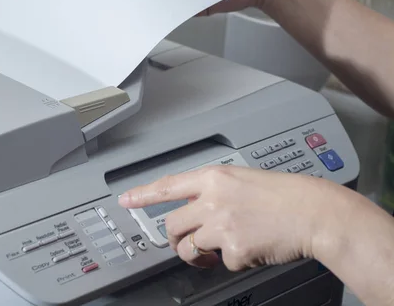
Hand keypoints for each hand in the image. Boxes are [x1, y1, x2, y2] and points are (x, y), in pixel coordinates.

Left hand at [118, 165, 335, 270]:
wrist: (314, 212)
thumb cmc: (284, 195)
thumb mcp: (242, 179)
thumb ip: (215, 191)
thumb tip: (195, 208)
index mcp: (214, 178)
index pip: (167, 185)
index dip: (142, 194)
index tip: (125, 200)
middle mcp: (212, 199)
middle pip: (172, 225)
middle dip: (175, 240)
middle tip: (185, 245)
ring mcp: (221, 224)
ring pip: (190, 247)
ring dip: (198, 255)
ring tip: (216, 253)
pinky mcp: (233, 248)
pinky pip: (221, 262)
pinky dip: (233, 261)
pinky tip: (250, 249)